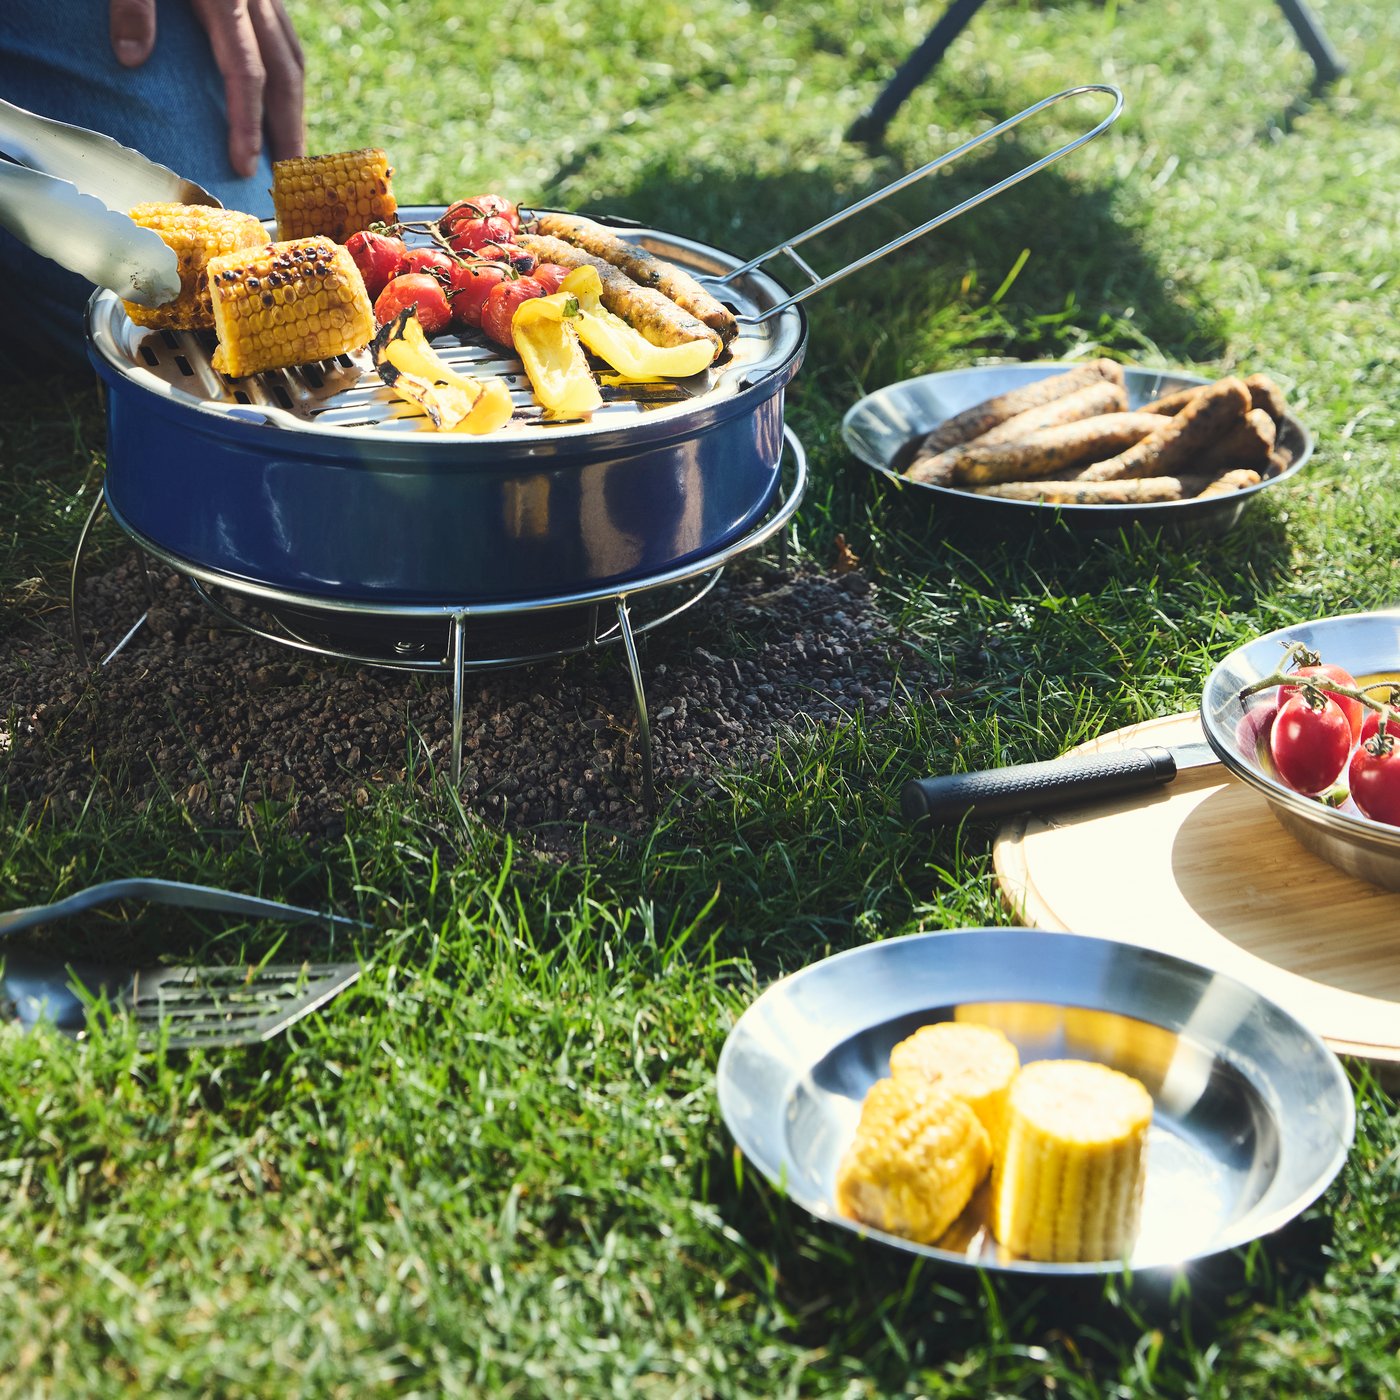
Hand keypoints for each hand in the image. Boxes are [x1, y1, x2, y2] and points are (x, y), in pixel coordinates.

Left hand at [110, 0, 305, 177]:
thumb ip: (133, 5)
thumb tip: (130, 58)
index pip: (246, 71)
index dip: (248, 123)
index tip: (245, 168)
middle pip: (286, 75)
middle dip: (289, 131)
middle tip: (288, 177)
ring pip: (293, 59)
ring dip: (294, 108)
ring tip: (290, 149)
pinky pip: (287, 42)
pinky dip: (288, 79)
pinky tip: (280, 104)